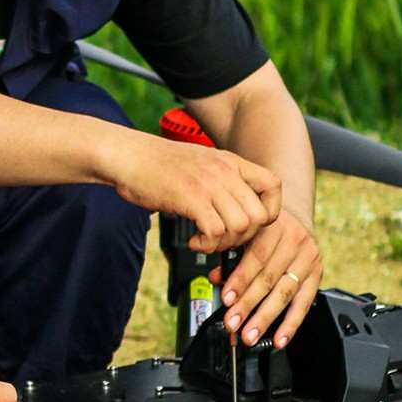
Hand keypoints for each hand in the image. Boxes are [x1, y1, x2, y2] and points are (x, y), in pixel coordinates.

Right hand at [106, 132, 282, 253]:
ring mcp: (209, 184)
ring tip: (205, 241)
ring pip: (241, 226)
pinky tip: (193, 241)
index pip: (274, 185)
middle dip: (244, 237)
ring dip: (224, 243)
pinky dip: (206, 245)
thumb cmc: (157, 165)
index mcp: (230, 162)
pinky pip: (216, 232)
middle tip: (222, 239)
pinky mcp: (191, 198)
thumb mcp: (199, 164)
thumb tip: (234, 210)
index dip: (270, 210)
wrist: (127, 156)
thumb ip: (221, 181)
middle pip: (260, 215)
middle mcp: (225, 171)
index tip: (251, 223)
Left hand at [217, 210, 323, 347]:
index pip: (256, 258)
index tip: (226, 299)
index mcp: (273, 227)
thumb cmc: (264, 228)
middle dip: (248, 305)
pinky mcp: (317, 274)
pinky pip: (304, 303)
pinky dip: (291, 324)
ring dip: (266, 318)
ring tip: (251, 334)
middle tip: (233, 323)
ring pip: (285, 293)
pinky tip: (279, 339)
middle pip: (269, 279)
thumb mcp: (245, 233)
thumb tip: (216, 278)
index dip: (240, 280)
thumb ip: (230, 254)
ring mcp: (308, 258)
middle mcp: (294, 241)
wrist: (294, 217)